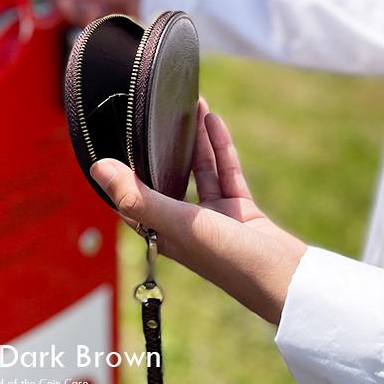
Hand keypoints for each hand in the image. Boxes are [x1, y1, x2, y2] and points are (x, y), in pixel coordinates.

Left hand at [90, 100, 307, 324]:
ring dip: (196, 140)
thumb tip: (99, 168)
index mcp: (163, 234)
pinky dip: (220, 147)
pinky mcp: (240, 209)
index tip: (116, 140)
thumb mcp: (179, 224)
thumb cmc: (228, 259)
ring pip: (200, 170)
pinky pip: (226, 171)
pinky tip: (214, 121)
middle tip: (159, 113)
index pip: (134, 198)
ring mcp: (215, 217)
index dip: (124, 171)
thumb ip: (139, 197)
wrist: (284, 278)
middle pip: (169, 177)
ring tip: (191, 105)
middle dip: (164, 146)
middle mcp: (186, 225)